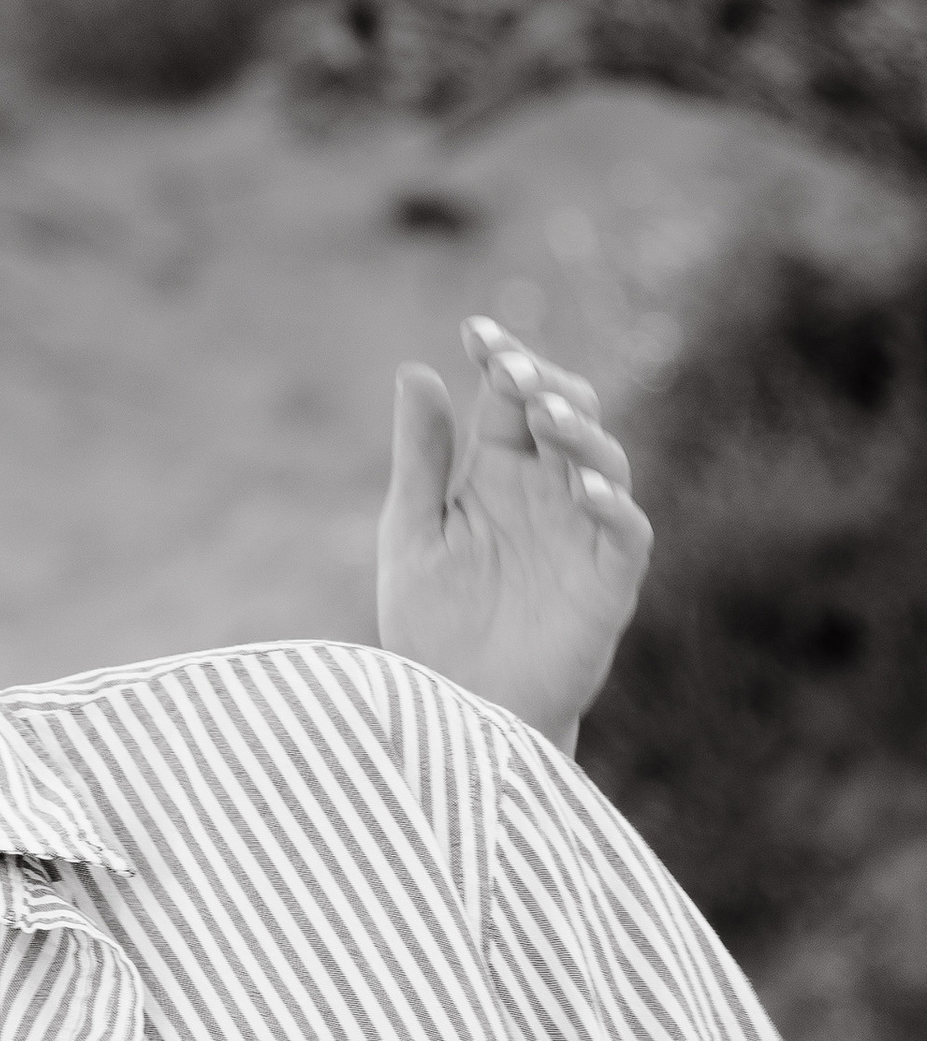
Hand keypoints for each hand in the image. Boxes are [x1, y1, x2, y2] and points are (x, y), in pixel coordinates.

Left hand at [376, 319, 653, 751]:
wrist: (458, 709)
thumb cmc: (434, 622)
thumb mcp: (413, 530)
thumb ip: (421, 456)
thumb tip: (416, 369)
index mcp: (497, 470)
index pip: (508, 397)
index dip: (501, 358)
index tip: (476, 331)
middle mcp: (547, 490)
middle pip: (564, 414)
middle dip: (544, 384)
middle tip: (511, 367)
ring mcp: (583, 532)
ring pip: (603, 462)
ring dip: (578, 435)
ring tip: (546, 415)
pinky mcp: (609, 580)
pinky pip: (626, 532)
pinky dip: (612, 506)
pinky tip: (584, 489)